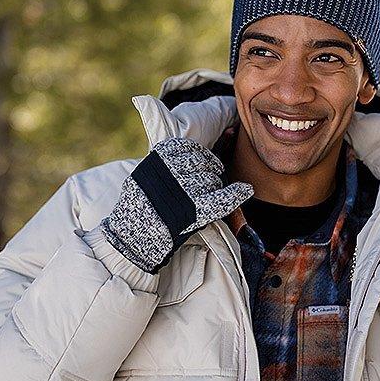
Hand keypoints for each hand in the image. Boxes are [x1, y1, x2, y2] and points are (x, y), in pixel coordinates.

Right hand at [100, 137, 252, 272]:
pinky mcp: (196, 211)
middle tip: (198, 188)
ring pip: (213, 181)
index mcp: (162, 155)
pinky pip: (222, 199)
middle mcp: (175, 169)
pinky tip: (245, 189)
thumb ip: (166, 159)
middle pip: (205, 164)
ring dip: (213, 188)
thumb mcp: (146, 172)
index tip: (200, 167)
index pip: (192, 149)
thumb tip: (191, 146)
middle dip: (207, 174)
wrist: (133, 234)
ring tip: (199, 200)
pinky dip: (235, 194)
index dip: (200, 158)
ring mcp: (186, 190)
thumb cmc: (140, 203)